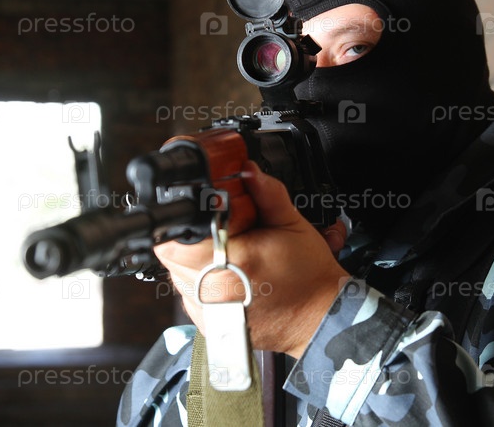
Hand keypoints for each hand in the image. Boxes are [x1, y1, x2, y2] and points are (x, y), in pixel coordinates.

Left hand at [154, 160, 350, 357]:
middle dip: (191, 235)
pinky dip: (201, 279)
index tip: (205, 215)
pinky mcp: (206, 323)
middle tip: (220, 231)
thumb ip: (267, 193)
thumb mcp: (291, 224)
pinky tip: (226, 273)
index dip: (187, 219)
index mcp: (230, 263)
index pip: (177, 236)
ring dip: (193, 256)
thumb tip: (247, 170)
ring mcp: (207, 312)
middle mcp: (213, 292)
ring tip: (226, 252)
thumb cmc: (309, 277)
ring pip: (176, 272)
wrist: (320, 316)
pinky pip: (189, 292)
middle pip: (172, 252)